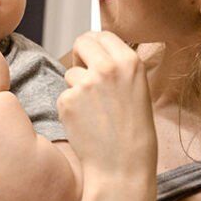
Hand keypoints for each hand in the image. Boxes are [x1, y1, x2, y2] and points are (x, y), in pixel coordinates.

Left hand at [56, 32, 156, 179]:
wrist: (123, 166)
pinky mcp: (67, 100)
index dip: (95, 46)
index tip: (93, 57)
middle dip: (80, 56)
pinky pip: (64, 95)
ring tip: (95, 112)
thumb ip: (117, 67)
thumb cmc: (133, 131)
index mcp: (130, 61)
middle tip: (87, 78)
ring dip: (76, 87)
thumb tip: (94, 48)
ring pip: (71, 72)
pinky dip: (70, 108)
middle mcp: (107, 67)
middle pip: (82, 42)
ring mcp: (85, 83)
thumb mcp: (137, 89)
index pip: (102, 35)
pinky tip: (86, 123)